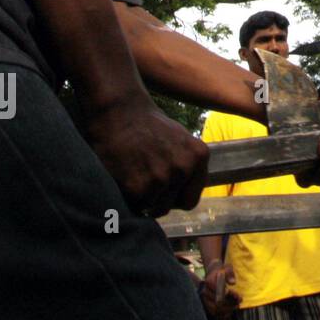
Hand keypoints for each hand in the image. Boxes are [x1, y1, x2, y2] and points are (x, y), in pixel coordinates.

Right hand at [83, 93, 208, 215]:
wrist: (120, 112)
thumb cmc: (148, 126)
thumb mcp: (181, 141)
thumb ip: (187, 166)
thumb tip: (184, 194)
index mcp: (199, 156)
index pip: (191, 200)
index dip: (174, 198)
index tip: (163, 191)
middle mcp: (184, 168)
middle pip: (170, 205)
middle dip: (157, 198)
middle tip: (143, 180)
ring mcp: (161, 179)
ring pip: (152, 207)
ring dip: (142, 198)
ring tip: (134, 175)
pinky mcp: (137, 187)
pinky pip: (134, 205)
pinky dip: (127, 196)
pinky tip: (124, 177)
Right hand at [202, 262, 238, 318]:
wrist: (213, 272)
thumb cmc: (222, 270)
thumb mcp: (227, 268)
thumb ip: (230, 274)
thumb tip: (233, 282)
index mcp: (209, 282)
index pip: (219, 291)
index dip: (229, 295)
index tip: (238, 296)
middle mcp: (205, 291)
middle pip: (217, 301)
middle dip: (230, 303)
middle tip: (239, 302)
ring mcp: (204, 298)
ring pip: (215, 308)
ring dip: (227, 309)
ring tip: (236, 306)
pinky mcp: (206, 302)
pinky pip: (213, 311)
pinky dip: (222, 312)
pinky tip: (230, 309)